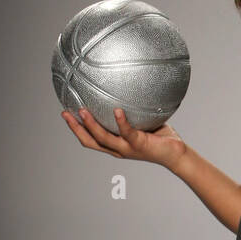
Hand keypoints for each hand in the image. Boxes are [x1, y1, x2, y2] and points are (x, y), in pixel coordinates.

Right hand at [61, 105, 186, 168]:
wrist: (176, 154)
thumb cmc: (160, 136)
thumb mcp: (141, 121)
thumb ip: (131, 109)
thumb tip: (125, 85)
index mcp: (116, 144)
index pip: (90, 138)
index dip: (76, 128)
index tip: (64, 112)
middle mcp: (119, 149)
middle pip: (91, 141)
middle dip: (76, 128)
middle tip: (64, 113)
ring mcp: (128, 148)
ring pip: (104, 139)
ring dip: (91, 125)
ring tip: (82, 111)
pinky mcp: (140, 145)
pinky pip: (128, 132)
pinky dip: (121, 122)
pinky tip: (117, 110)